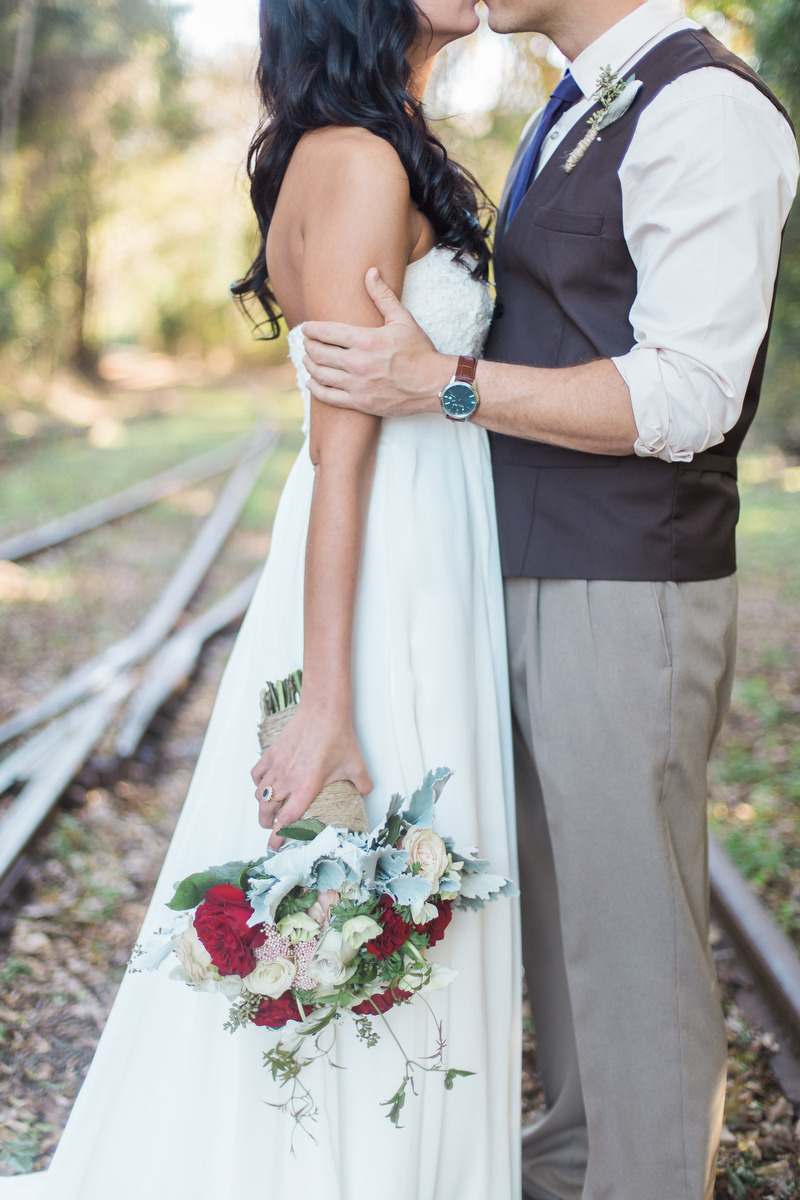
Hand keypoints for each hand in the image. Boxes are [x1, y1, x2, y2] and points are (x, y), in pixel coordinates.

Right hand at [250, 704, 372, 849]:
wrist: (323, 710)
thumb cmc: (338, 737)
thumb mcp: (357, 765)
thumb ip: (363, 785)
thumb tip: (365, 794)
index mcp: (306, 787)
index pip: (286, 820)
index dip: (278, 837)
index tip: (274, 847)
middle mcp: (287, 780)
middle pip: (266, 811)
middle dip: (267, 824)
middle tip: (273, 829)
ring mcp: (276, 767)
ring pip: (259, 795)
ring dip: (263, 806)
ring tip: (270, 809)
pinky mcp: (271, 754)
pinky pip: (257, 775)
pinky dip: (259, 784)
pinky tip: (266, 785)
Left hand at [303, 267, 455, 416]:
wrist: (434, 384)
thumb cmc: (419, 351)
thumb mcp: (403, 319)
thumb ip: (382, 296)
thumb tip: (370, 272)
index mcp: (367, 340)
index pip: (327, 332)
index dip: (311, 329)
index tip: (307, 328)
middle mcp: (359, 363)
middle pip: (318, 353)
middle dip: (308, 346)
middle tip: (307, 342)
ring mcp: (358, 385)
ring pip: (320, 374)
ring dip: (309, 365)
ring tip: (308, 359)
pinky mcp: (361, 402)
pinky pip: (329, 396)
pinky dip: (316, 389)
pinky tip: (312, 382)